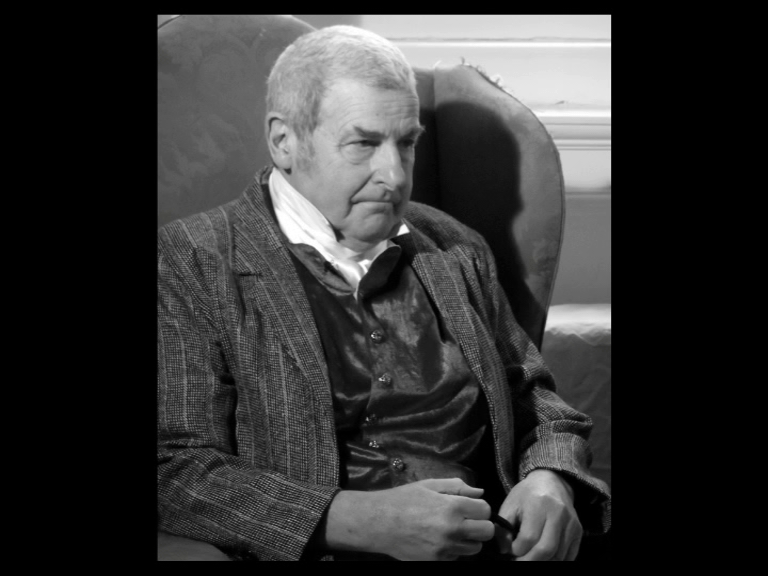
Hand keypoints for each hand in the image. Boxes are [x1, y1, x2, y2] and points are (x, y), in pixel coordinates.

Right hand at [323, 478, 494, 560]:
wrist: (378, 523)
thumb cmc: (403, 499)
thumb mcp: (429, 485)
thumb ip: (456, 486)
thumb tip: (479, 492)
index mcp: (453, 507)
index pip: (486, 510)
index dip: (479, 507)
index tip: (469, 506)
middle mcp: (453, 530)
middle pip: (487, 532)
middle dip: (480, 524)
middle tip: (466, 519)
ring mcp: (445, 549)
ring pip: (474, 548)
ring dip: (468, 538)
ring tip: (451, 529)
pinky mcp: (436, 561)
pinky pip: (456, 557)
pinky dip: (453, 549)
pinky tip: (438, 539)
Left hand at [495, 469, 581, 560]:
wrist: (551, 481)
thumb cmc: (527, 494)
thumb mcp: (510, 505)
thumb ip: (503, 528)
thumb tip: (504, 550)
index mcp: (538, 504)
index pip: (528, 537)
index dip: (517, 550)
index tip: (510, 550)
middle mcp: (558, 514)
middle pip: (546, 549)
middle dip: (529, 561)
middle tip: (518, 562)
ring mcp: (571, 524)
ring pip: (558, 555)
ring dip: (542, 562)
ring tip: (530, 559)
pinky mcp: (579, 532)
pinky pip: (569, 556)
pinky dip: (555, 561)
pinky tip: (544, 558)